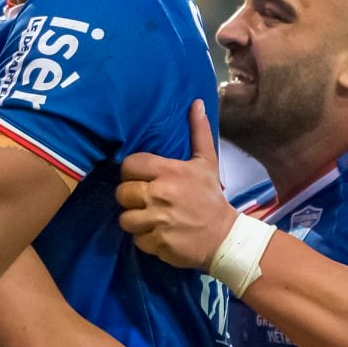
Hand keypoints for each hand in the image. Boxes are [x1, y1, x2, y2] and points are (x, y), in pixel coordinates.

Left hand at [116, 101, 236, 268]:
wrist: (225, 237)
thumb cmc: (210, 197)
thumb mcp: (207, 162)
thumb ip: (199, 132)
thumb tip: (196, 103)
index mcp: (169, 172)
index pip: (129, 165)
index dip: (131, 172)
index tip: (141, 178)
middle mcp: (160, 195)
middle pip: (122, 193)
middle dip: (131, 198)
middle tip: (145, 200)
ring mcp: (158, 221)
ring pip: (125, 218)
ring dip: (135, 220)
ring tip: (149, 218)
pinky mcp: (157, 243)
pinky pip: (136, 239)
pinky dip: (144, 239)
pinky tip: (157, 233)